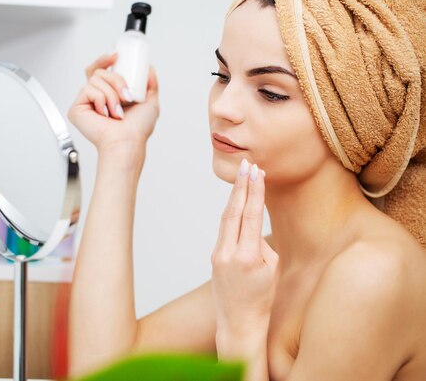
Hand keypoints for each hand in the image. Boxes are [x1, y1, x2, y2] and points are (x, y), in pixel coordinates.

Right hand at [68, 53, 158, 154]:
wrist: (127, 142)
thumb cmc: (137, 130)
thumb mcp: (151, 103)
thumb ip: (151, 85)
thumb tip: (149, 68)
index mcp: (109, 95)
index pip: (101, 70)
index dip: (105, 60)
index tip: (116, 56)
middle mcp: (96, 98)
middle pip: (99, 72)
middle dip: (116, 80)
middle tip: (126, 96)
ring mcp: (85, 102)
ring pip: (95, 79)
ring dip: (111, 94)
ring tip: (117, 111)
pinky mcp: (76, 108)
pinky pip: (88, 90)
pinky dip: (101, 99)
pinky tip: (105, 114)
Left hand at [211, 160, 278, 354]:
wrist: (239, 322)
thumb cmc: (262, 297)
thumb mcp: (271, 269)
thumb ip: (261, 242)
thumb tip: (251, 220)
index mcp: (248, 257)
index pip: (251, 216)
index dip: (254, 192)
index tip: (257, 172)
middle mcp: (228, 253)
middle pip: (234, 212)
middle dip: (241, 186)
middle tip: (247, 164)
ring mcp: (217, 255)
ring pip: (226, 218)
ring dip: (234, 196)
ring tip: (243, 175)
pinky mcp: (213, 256)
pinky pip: (223, 229)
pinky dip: (230, 212)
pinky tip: (236, 200)